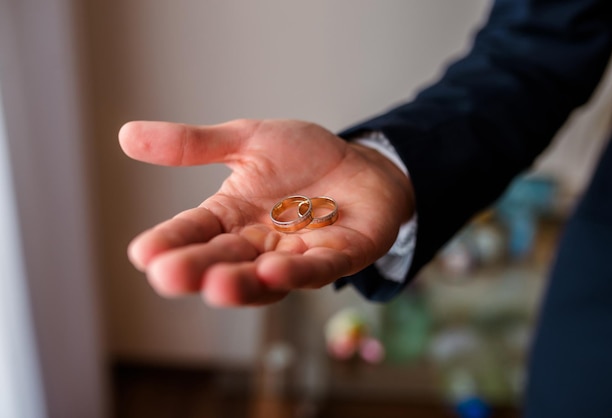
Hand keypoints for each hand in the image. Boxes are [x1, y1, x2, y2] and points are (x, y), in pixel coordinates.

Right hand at [119, 119, 413, 305]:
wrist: (361, 163)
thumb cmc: (304, 158)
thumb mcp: (247, 141)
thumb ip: (195, 144)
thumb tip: (126, 136)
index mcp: (231, 217)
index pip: (194, 231)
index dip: (170, 241)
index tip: (142, 253)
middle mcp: (258, 244)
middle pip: (223, 259)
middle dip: (197, 269)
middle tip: (167, 275)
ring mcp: (297, 255)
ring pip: (265, 277)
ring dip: (241, 283)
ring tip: (216, 284)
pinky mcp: (338, 256)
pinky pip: (316, 269)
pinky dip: (296, 273)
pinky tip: (273, 271)